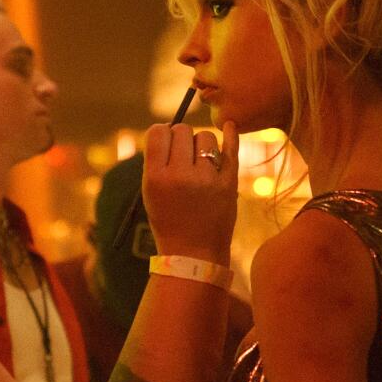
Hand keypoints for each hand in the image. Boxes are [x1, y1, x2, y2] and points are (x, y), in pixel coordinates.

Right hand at [141, 119, 239, 265]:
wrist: (194, 255)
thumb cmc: (169, 220)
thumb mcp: (150, 193)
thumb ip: (157, 161)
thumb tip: (171, 129)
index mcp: (155, 178)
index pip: (158, 132)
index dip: (162, 134)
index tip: (165, 144)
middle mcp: (180, 176)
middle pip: (182, 130)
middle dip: (181, 138)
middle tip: (183, 156)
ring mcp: (207, 179)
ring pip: (206, 136)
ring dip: (202, 144)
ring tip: (199, 163)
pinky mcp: (229, 184)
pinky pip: (231, 149)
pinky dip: (230, 134)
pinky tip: (228, 126)